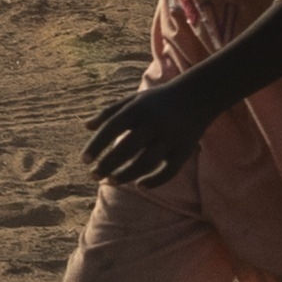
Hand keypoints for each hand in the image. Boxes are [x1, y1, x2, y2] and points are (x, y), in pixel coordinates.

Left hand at [76, 84, 203, 193]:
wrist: (198, 96)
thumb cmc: (157, 100)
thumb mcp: (133, 100)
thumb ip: (109, 112)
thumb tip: (86, 126)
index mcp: (138, 109)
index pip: (112, 127)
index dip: (97, 145)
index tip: (84, 160)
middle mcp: (154, 123)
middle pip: (127, 148)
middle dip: (108, 164)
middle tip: (93, 175)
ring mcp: (171, 137)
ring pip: (146, 162)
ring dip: (126, 175)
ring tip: (110, 182)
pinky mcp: (185, 150)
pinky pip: (169, 171)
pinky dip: (155, 181)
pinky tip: (139, 186)